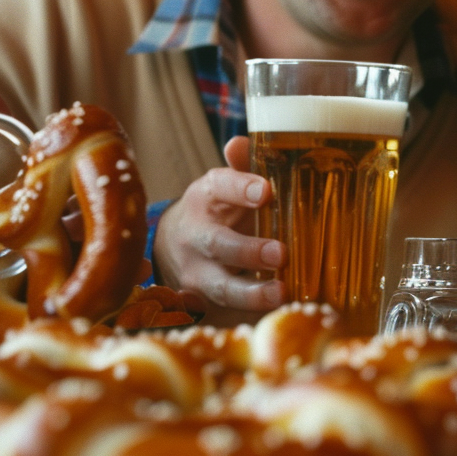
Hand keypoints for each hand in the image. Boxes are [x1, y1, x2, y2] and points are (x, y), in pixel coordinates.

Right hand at [152, 135, 283, 323]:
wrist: (175, 245)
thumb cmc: (218, 209)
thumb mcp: (225, 184)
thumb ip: (241, 166)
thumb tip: (242, 142)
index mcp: (205, 196)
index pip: (219, 187)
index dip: (241, 188)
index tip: (267, 191)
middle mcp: (195, 234)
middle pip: (218, 244)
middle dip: (249, 250)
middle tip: (281, 253)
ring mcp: (196, 272)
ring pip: (220, 285)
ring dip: (251, 292)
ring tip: (281, 292)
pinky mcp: (202, 302)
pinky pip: (226, 312)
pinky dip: (251, 314)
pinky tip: (279, 312)